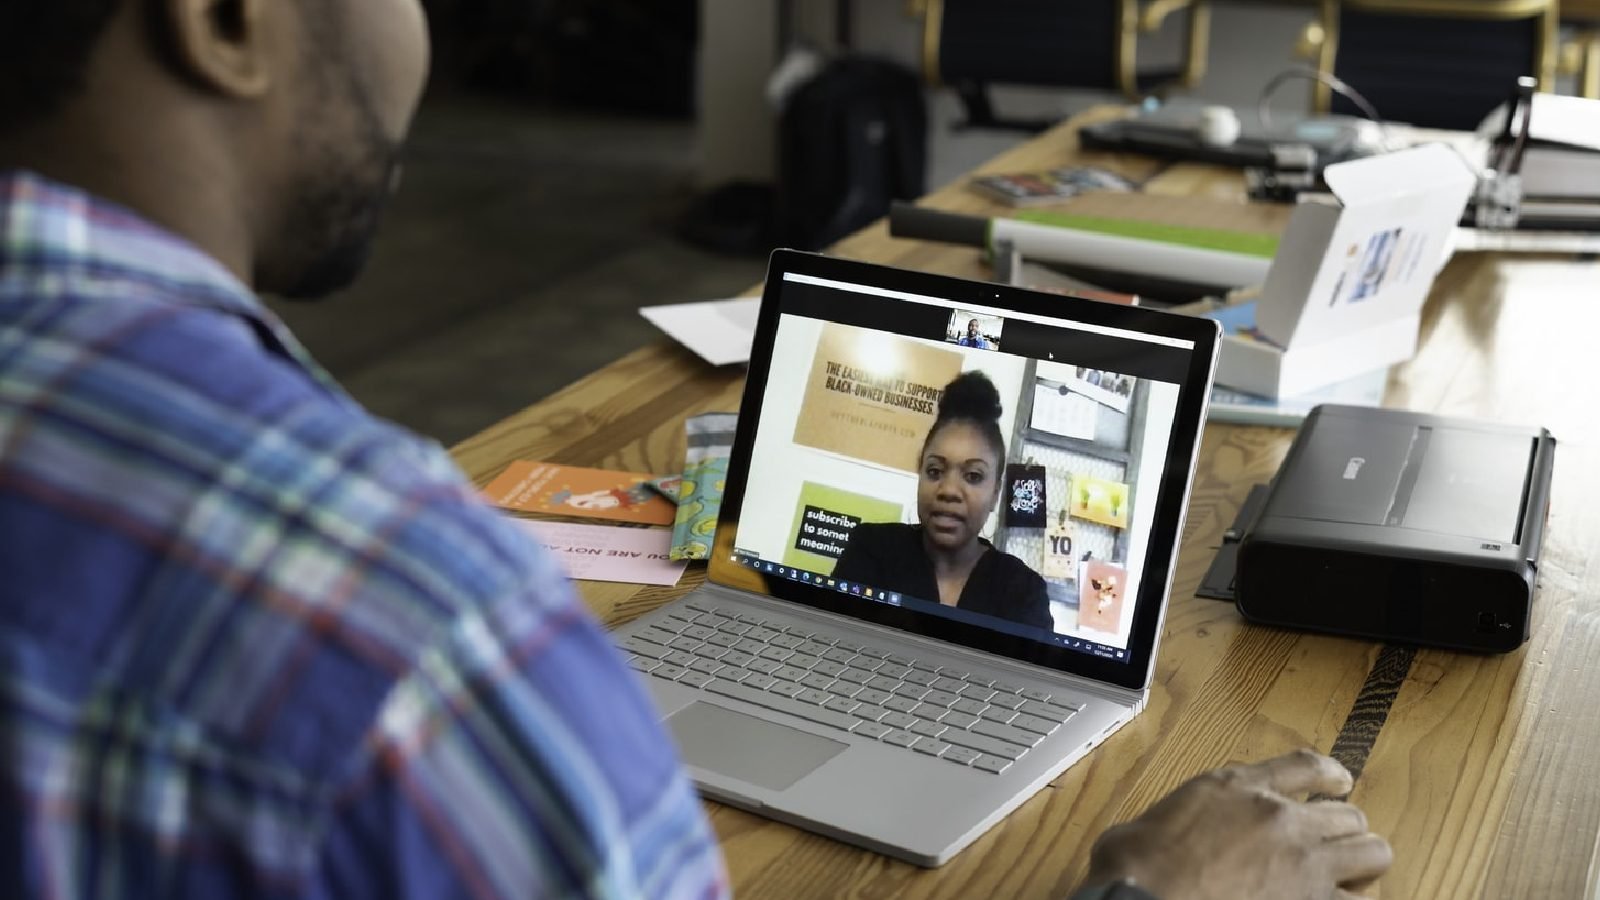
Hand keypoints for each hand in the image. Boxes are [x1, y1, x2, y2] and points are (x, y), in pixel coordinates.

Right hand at [1080, 749, 1391, 899]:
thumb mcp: (1159, 817)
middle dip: (1344, 830)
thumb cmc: (1139, 865)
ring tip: (1349, 876)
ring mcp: (1305, 865)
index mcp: (1238, 788)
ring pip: (1373, 853)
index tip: (1340, 782)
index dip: (1331, 774)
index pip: (1304, 767)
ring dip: (1361, 864)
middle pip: (1349, 812)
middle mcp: (1280, 819)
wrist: (1145, 895)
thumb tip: (1178, 829)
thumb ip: (1190, 813)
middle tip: (1335, 844)